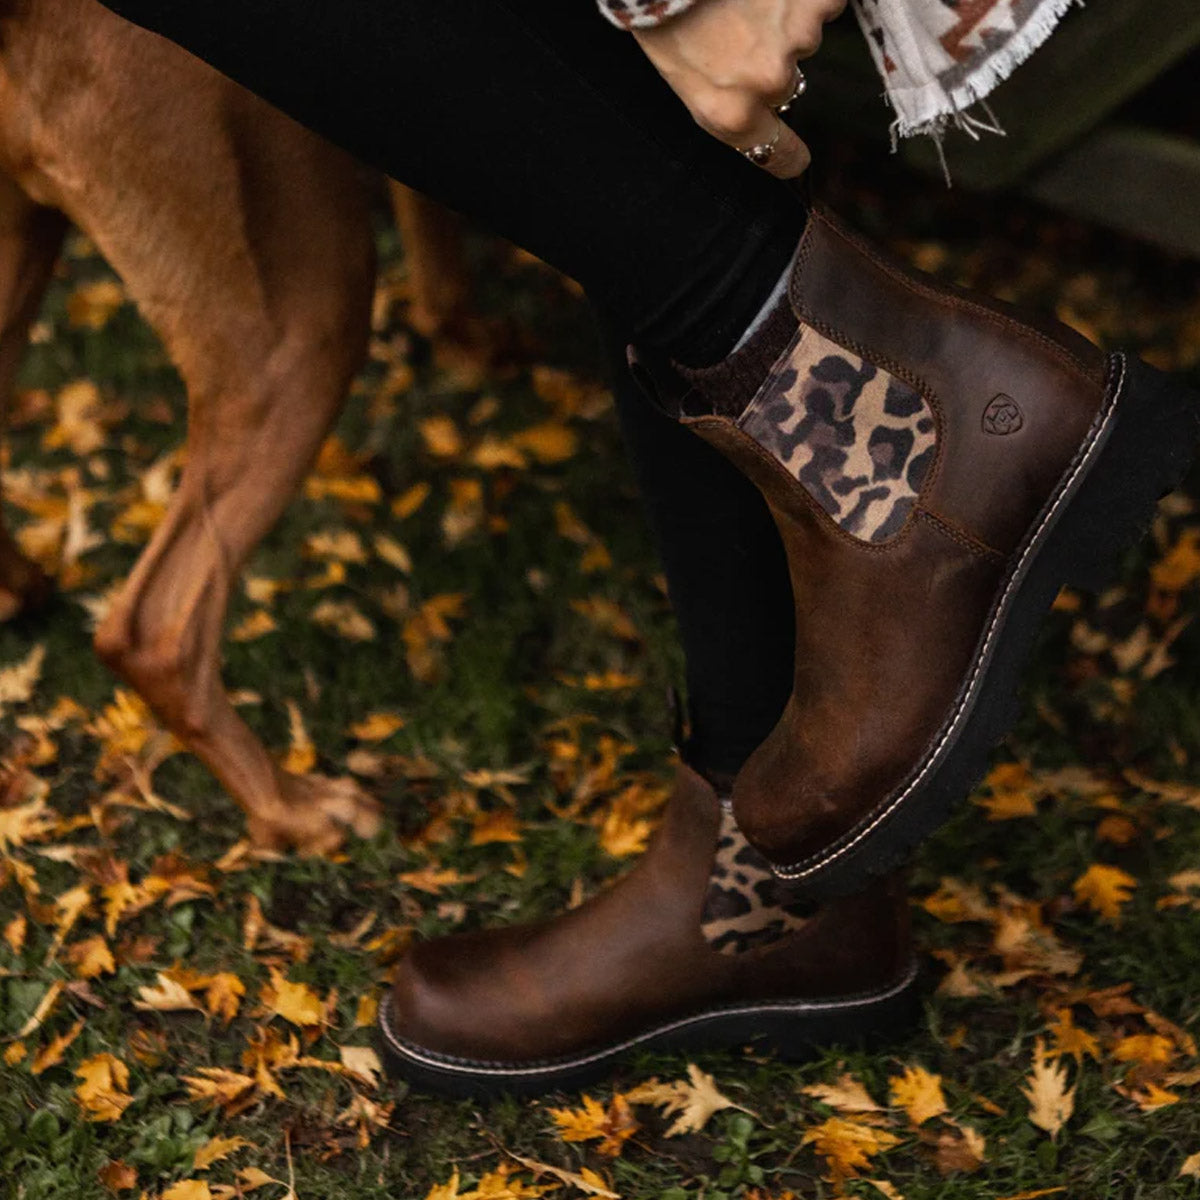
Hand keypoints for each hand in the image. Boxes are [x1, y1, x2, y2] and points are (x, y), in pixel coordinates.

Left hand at [633, 0, 845, 178]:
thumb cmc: (668, 19)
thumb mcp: (687, 81)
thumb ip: (731, 108)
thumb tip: (761, 119)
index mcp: (733, 113)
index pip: (779, 154)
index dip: (788, 154)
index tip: (795, 157)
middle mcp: (769, 82)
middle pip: (789, 85)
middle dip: (771, 61)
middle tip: (738, 30)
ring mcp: (797, 38)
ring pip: (805, 36)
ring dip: (784, 19)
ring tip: (748, 2)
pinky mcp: (816, 0)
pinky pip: (824, 3)